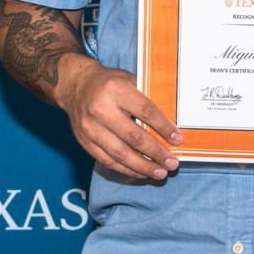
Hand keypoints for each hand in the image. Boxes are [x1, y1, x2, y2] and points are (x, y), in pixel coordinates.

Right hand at [55, 60, 180, 179]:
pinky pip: (106, 160)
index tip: (178, 140)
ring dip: (142, 166)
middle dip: (156, 153)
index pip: (145, 112)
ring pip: (119, 153)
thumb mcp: (130, 80)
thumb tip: (172, 123)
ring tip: (160, 173)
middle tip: (172, 163)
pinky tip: (141, 172)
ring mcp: (90, 128)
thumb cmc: (110, 83)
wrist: (75, 85)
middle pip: (133, 137)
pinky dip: (125, 169)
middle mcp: (101, 110)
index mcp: (116, 91)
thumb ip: (148, 98)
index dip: (163, 127)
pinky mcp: (83, 141)